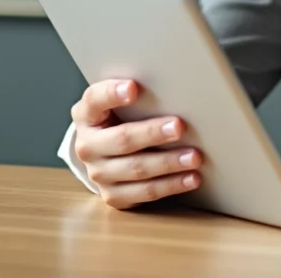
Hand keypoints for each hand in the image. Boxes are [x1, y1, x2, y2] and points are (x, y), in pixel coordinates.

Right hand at [71, 79, 202, 209]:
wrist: (103, 151)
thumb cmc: (119, 118)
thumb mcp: (117, 102)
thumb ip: (135, 93)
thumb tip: (173, 85)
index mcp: (86, 114)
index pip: (95, 99)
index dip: (112, 93)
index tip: (133, 87)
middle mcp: (87, 146)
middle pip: (122, 139)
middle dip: (152, 133)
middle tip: (179, 127)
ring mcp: (98, 173)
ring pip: (136, 169)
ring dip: (168, 163)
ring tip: (193, 156)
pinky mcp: (113, 195)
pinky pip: (144, 193)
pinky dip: (171, 185)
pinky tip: (190, 178)